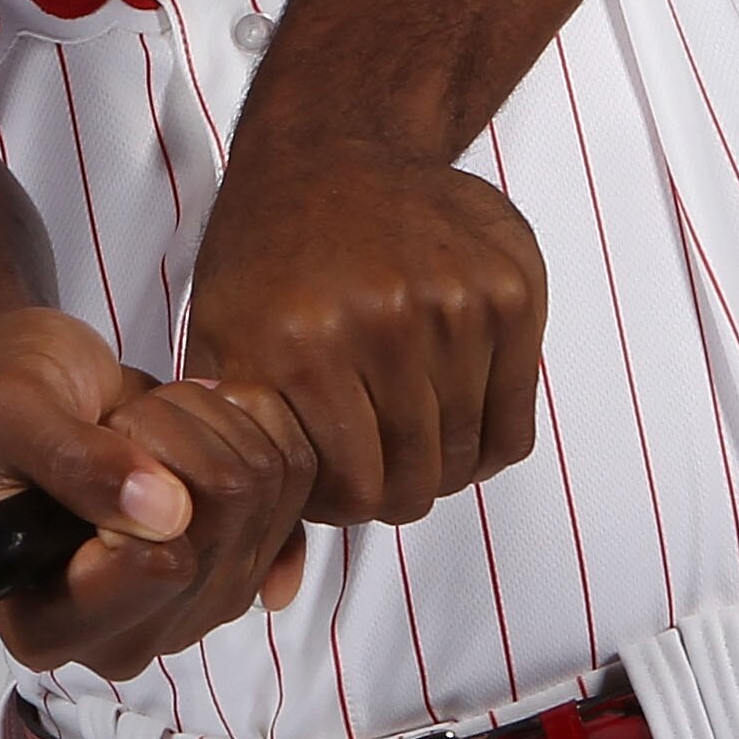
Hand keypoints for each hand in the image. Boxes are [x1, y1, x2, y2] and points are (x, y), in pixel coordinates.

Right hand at [0, 310, 315, 680]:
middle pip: (222, 525)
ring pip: (264, 490)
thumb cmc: (7, 402)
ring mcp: (196, 606)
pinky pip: (299, 481)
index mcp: (48, 626)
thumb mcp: (12, 413)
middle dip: (176, 437)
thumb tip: (165, 512)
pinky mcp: (247, 565)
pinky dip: (255, 427)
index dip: (145, 481)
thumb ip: (75, 462)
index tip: (101, 443)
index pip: (160, 567)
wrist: (45, 388)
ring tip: (149, 421)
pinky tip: (200, 427)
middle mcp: (127, 637)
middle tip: (123, 420)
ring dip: (210, 424)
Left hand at [182, 143, 545, 526]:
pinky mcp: (512, 288)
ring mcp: (453, 304)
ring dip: (438, 460)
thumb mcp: (224, 350)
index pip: (351, 495)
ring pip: (467, 457)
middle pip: (415, 482)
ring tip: (405, 425)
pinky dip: (485, 433)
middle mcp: (379, 326)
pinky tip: (448, 404)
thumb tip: (275, 594)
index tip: (330, 476)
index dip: (341, 504)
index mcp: (297, 350)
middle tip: (373, 457)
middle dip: (391, 488)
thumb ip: (253, 468)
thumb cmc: (267, 257)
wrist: (333, 145)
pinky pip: (514, 422)